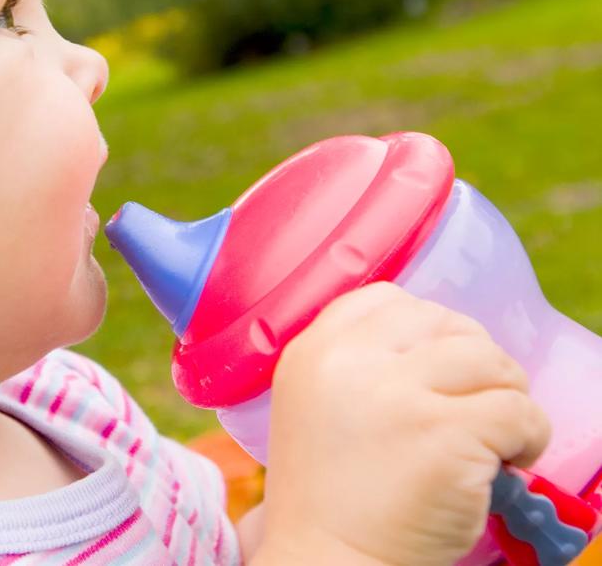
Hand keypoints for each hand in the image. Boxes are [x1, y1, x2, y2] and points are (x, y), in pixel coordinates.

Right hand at [255, 282, 549, 565]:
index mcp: (312, 351)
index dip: (428, 330)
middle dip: (475, 364)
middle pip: (447, 324)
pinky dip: (528, 440)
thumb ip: (357, 364)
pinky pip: (520, 411)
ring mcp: (396, 393)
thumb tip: (442, 341)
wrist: (324, 564)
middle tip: (473, 410)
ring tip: (492, 441)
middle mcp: (348, 361)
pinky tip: (505, 465)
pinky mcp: (445, 432)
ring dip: (507, 399)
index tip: (437, 374)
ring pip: (491, 361)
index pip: (388, 300)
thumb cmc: (328, 497)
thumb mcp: (314, 406)